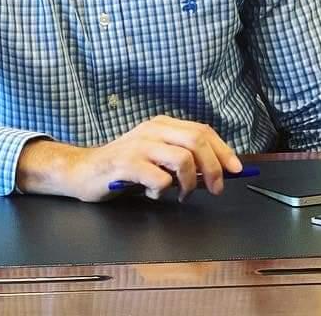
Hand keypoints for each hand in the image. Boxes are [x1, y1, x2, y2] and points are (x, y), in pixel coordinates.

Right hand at [16, 116, 242, 202]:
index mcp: (162, 125)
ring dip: (190, 183)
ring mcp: (138, 146)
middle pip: (197, 140)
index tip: (236, 169)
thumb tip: (220, 169)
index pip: (202, 131)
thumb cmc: (124, 167)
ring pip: (182, 159)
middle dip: (213, 168)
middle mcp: (152, 130)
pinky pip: (160, 179)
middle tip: (215, 189)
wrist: (83, 171)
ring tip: (182, 194)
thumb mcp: (156, 156)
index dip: (224, 150)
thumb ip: (183, 158)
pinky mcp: (126, 165)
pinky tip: (153, 193)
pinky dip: (163, 191)